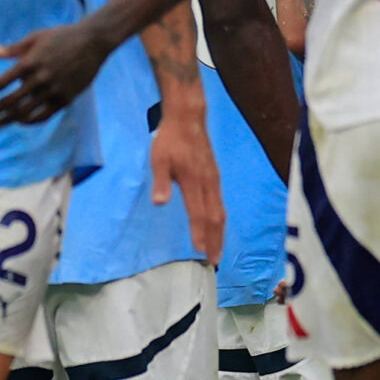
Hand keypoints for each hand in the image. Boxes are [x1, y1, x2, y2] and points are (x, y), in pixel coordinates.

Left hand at [0, 22, 111, 125]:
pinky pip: (44, 114)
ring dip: (8, 119)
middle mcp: (40, 78)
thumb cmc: (62, 37)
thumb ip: (13, 48)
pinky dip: (30, 120)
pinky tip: (22, 121)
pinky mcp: (66, 97)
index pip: (0, 83)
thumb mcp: (36, 38)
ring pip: (25, 111)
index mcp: (29, 63)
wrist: (94, 41)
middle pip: (9, 101)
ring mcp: (53, 89)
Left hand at [150, 101, 223, 262]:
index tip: (202, 253)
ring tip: (218, 249)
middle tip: (215, 260)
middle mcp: (209, 184)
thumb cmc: (169, 140)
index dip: (200, 234)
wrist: (188, 119)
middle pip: (215, 218)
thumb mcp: (158, 159)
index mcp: (194, 182)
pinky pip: (220, 203)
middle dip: (215, 240)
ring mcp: (214, 181)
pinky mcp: (215, 177)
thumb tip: (159, 203)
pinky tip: (217, 225)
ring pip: (220, 212)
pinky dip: (220, 220)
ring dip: (220, 233)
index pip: (199, 214)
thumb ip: (161, 182)